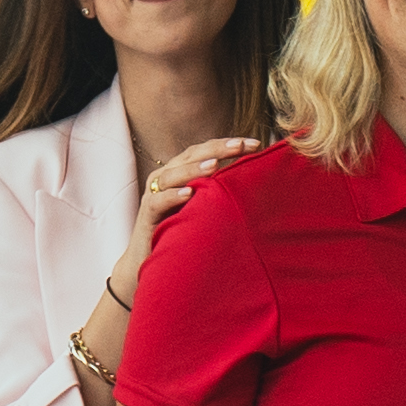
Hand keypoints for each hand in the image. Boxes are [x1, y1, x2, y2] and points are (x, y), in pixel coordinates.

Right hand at [116, 137, 264, 285]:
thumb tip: (258, 180)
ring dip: (194, 169)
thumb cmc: (184, 230)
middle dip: (217, 149)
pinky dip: (172, 196)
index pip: (206, 151)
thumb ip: (222, 191)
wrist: (154, 261)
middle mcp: (167, 178)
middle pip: (191, 155)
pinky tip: (188, 193)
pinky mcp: (147, 215)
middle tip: (240, 145)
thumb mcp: (206, 207)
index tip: (256, 144)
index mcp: (182, 172)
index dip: (228, 145)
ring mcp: (155, 195)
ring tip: (215, 164)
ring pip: (173, 175)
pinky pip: (158, 202)